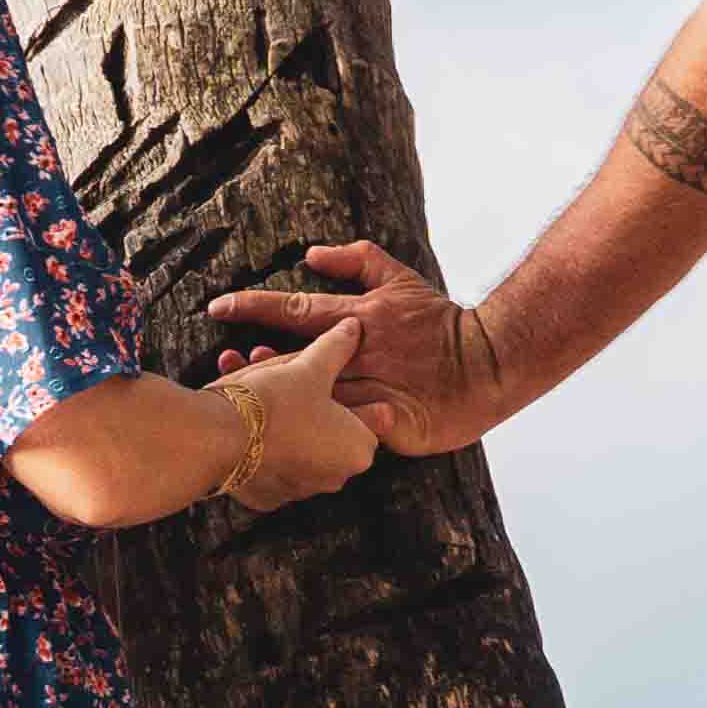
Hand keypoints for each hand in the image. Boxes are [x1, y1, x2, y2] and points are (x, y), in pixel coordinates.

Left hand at [214, 238, 500, 459]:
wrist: (490, 363)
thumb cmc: (442, 322)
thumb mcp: (400, 279)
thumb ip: (357, 260)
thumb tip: (311, 255)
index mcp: (358, 320)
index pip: (295, 310)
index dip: (254, 307)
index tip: (216, 308)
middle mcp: (361, 356)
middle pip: (294, 362)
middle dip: (254, 366)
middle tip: (220, 369)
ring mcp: (376, 392)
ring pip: (316, 402)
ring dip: (281, 405)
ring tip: (246, 409)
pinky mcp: (395, 426)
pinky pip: (352, 437)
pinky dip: (325, 442)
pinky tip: (292, 452)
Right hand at [221, 317, 378, 507]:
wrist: (217, 439)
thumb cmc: (275, 403)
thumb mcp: (311, 366)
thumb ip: (337, 347)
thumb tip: (353, 328)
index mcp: (358, 450)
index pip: (362, 416)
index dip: (340, 389)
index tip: (319, 375)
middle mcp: (334, 479)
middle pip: (325, 430)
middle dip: (305, 399)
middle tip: (280, 375)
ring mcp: (299, 491)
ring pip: (294, 443)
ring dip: (279, 418)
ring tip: (251, 382)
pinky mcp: (266, 497)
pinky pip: (268, 462)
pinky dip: (258, 441)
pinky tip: (240, 415)